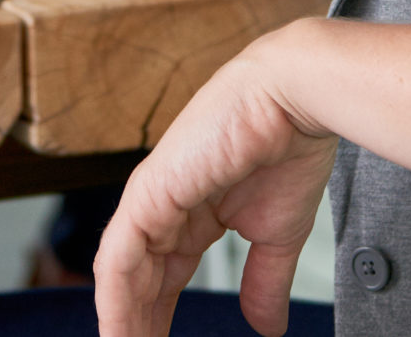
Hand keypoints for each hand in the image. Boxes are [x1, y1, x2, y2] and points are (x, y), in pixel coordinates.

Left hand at [95, 23, 337, 336]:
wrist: (294, 97)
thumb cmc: (288, 144)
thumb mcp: (277, 233)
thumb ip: (264, 280)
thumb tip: (267, 328)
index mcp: (192, 211)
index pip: (165, 276)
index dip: (160, 317)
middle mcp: (165, 205)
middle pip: (139, 280)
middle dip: (139, 324)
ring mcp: (152, 197)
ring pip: (121, 273)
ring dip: (122, 319)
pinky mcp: (148, 191)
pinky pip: (119, 256)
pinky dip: (115, 297)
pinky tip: (118, 329)